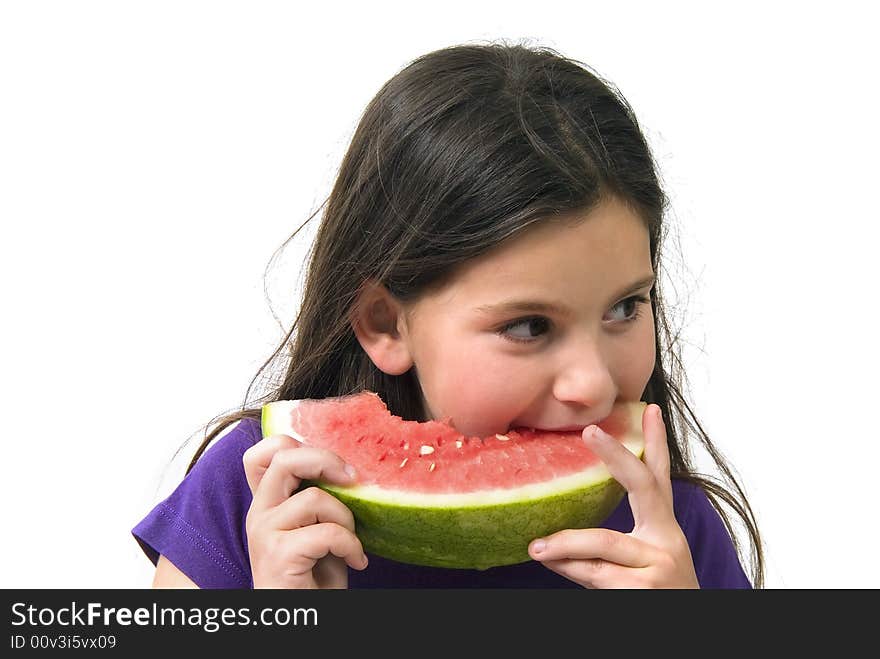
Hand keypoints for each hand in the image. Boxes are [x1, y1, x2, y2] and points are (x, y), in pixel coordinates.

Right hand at [242, 434, 368, 588]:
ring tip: (350, 543)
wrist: (301, 617)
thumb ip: (318, 496)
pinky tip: (355, 562)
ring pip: (315, 498)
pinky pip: (327, 533)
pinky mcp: (278, 556)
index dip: (294, 442)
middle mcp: (258, 513)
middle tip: (352, 478)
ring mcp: (264, 533)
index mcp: (266, 502)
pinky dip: (350, 546)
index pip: (262, 453)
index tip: (330, 463)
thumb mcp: (316, 526)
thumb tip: (350, 466)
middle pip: (285, 458)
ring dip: (346, 519)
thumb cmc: (313, 575)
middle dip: (326, 460)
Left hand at [528, 404, 698, 588]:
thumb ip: (608, 542)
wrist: (688, 632)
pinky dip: (571, 570)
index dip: (656, 442)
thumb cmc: (653, 594)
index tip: (651, 408)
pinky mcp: (646, 588)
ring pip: (602, 543)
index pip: (660, 477)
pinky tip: (552, 564)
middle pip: (643, 486)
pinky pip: (596, 574)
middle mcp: (668, 539)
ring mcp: (660, 564)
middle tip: (589, 432)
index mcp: (665, 528)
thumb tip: (554, 531)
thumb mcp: (640, 562)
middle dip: (617, 456)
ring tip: (535, 548)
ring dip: (564, 544)